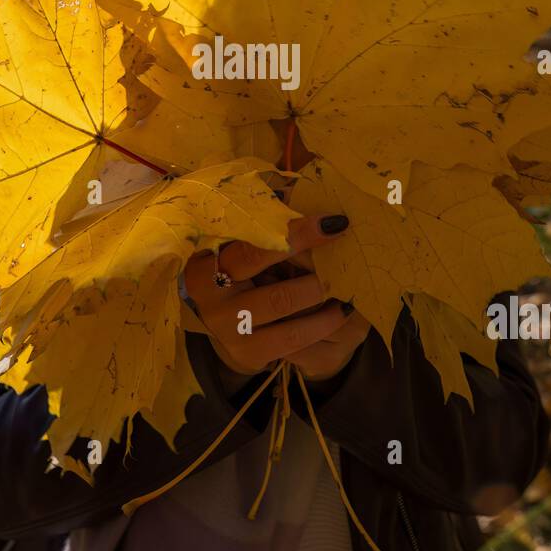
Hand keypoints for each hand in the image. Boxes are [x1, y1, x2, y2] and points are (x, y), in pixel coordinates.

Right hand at [182, 214, 362, 381]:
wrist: (225, 324)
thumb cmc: (239, 270)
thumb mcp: (239, 247)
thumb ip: (264, 226)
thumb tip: (305, 196)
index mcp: (204, 263)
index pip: (253, 246)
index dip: (297, 233)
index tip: (334, 223)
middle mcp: (211, 299)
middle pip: (267, 277)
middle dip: (313, 266)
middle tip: (343, 255)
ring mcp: (228, 330)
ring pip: (282, 308)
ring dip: (319, 295)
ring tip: (346, 286)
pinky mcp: (248, 354)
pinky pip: (293, 340)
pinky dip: (321, 324)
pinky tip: (340, 313)